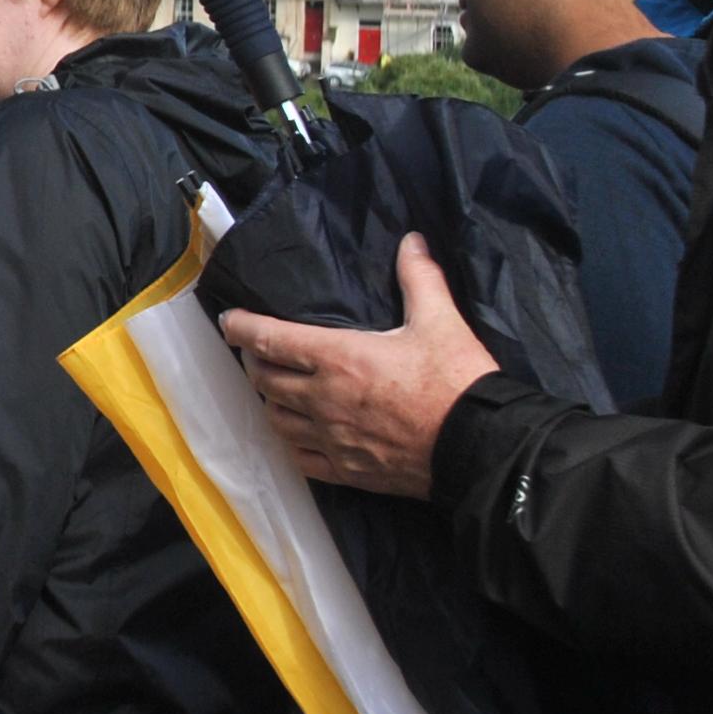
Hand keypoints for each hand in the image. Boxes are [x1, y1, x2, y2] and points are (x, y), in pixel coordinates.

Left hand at [218, 235, 492, 502]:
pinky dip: (289, 442)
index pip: (271, 339)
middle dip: (254, 361)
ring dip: (270, 400)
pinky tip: (296, 433)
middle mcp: (324, 399)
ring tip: (276, 388)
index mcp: (340, 358)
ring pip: (276, 419)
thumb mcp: (441, 321)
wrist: (482, 447)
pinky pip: (299, 457)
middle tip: (259, 350)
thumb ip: (419, 279)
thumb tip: (412, 242)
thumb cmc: (459, 383)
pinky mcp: (347, 471)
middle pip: (264, 379)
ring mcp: (332, 438)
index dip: (242, 327)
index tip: (229, 321)